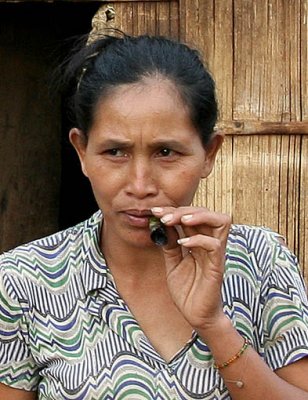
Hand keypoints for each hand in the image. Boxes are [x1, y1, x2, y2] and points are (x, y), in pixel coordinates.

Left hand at [151, 206, 230, 332]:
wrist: (195, 316)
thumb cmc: (187, 290)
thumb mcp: (172, 263)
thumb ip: (170, 244)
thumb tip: (162, 225)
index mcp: (200, 242)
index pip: (192, 216)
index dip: (174, 210)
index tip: (155, 211)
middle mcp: (210, 244)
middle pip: (207, 213)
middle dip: (183, 210)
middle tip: (163, 216)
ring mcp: (215, 254)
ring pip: (220, 222)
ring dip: (199, 216)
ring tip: (180, 220)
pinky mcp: (216, 266)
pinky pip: (214, 245)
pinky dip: (198, 239)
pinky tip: (183, 243)